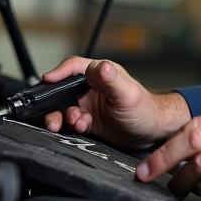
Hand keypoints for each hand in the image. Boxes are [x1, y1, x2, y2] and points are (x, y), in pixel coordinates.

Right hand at [41, 57, 189, 148]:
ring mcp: (89, 105)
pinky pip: (71, 122)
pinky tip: (81, 128)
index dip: (59, 71)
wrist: (152, 133)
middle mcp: (92, 88)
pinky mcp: (88, 121)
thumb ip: (112, 80)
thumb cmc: (146, 109)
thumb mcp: (128, 94)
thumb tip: (101, 67)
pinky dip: (72, 126)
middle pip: (62, 90)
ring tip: (72, 123)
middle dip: (53, 102)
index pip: (74, 67)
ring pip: (64, 108)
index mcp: (101, 75)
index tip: (48, 79)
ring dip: (62, 117)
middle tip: (51, 114)